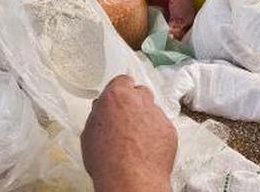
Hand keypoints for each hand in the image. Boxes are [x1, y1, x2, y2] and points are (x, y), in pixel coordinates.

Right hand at [82, 75, 176, 191]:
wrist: (131, 179)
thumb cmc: (106, 159)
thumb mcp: (89, 134)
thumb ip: (98, 114)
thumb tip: (101, 109)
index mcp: (116, 96)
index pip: (122, 80)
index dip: (120, 91)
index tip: (117, 100)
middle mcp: (139, 100)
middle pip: (140, 92)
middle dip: (135, 102)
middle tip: (126, 119)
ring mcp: (157, 114)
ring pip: (152, 110)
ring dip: (146, 119)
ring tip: (137, 139)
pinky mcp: (170, 129)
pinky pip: (162, 126)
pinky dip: (156, 134)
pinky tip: (147, 148)